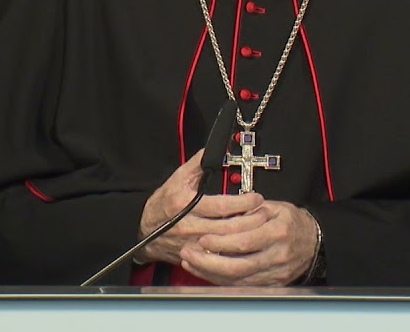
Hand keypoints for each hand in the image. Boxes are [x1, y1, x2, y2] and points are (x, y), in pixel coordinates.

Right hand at [136, 150, 264, 266]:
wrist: (144, 229)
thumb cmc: (163, 204)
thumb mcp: (177, 179)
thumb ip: (197, 164)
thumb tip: (213, 151)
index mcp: (184, 204)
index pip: (220, 206)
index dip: (242, 203)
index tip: (257, 198)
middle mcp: (188, 226)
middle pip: (227, 228)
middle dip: (251, 221)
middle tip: (265, 213)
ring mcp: (191, 244)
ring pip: (225, 244)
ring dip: (246, 236)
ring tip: (260, 226)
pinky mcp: (194, 257)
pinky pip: (218, 258)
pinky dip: (233, 252)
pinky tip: (245, 244)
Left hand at [178, 200, 317, 285]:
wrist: (314, 241)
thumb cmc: (292, 222)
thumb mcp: (274, 207)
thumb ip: (250, 211)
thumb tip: (224, 213)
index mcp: (277, 231)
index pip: (244, 241)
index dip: (220, 242)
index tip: (203, 238)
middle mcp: (276, 255)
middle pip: (237, 265)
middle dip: (208, 261)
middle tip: (189, 253)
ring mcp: (274, 273)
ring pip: (237, 279)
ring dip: (210, 272)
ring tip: (192, 262)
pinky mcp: (271, 284)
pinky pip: (241, 285)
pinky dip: (221, 279)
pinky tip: (206, 271)